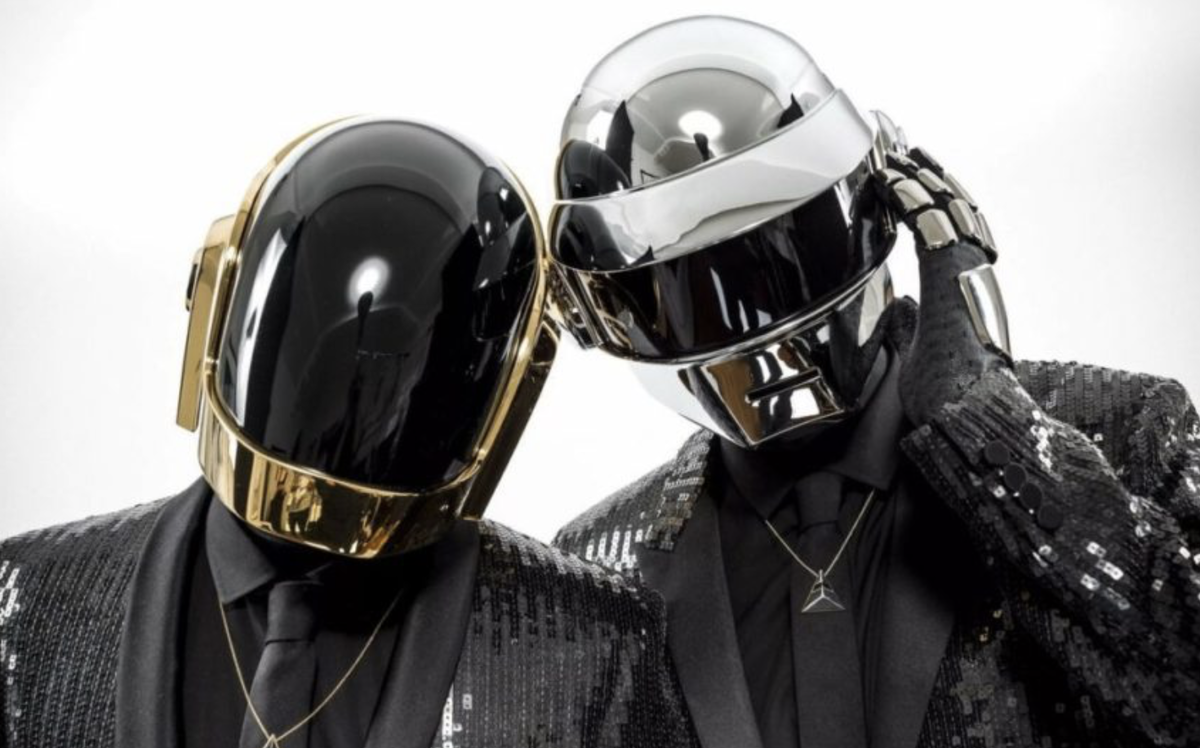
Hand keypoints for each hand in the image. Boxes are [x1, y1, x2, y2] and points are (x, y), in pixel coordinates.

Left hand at [870, 112, 1011, 424]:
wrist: (966, 417)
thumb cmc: (946, 397)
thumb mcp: (917, 351)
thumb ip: (908, 323)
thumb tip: (897, 306)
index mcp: (964, 288)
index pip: (952, 229)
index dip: (932, 199)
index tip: (911, 177)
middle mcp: (972, 273)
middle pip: (954, 206)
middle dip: (928, 173)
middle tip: (902, 146)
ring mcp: (966, 271)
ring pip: (945, 206)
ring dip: (916, 174)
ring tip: (891, 149)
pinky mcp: (952, 274)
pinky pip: (930, 221)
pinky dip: (908, 194)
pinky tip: (888, 177)